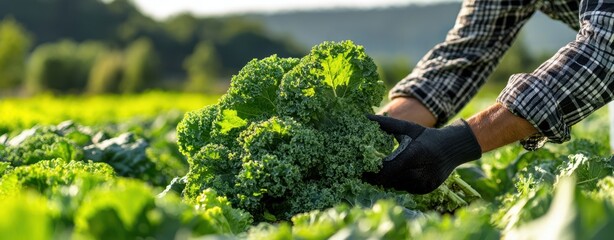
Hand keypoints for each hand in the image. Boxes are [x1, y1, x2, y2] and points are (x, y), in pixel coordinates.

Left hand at [364, 115, 481, 193]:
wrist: (453, 148)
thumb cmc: (426, 136)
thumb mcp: (407, 127)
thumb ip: (384, 124)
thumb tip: (364, 116)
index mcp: (414, 154)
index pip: (387, 169)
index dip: (371, 173)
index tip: (359, 170)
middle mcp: (420, 172)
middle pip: (390, 180)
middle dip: (376, 177)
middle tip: (363, 173)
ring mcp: (424, 183)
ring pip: (396, 186)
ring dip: (387, 180)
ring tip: (378, 172)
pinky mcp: (426, 190)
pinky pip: (405, 189)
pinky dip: (398, 183)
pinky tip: (396, 174)